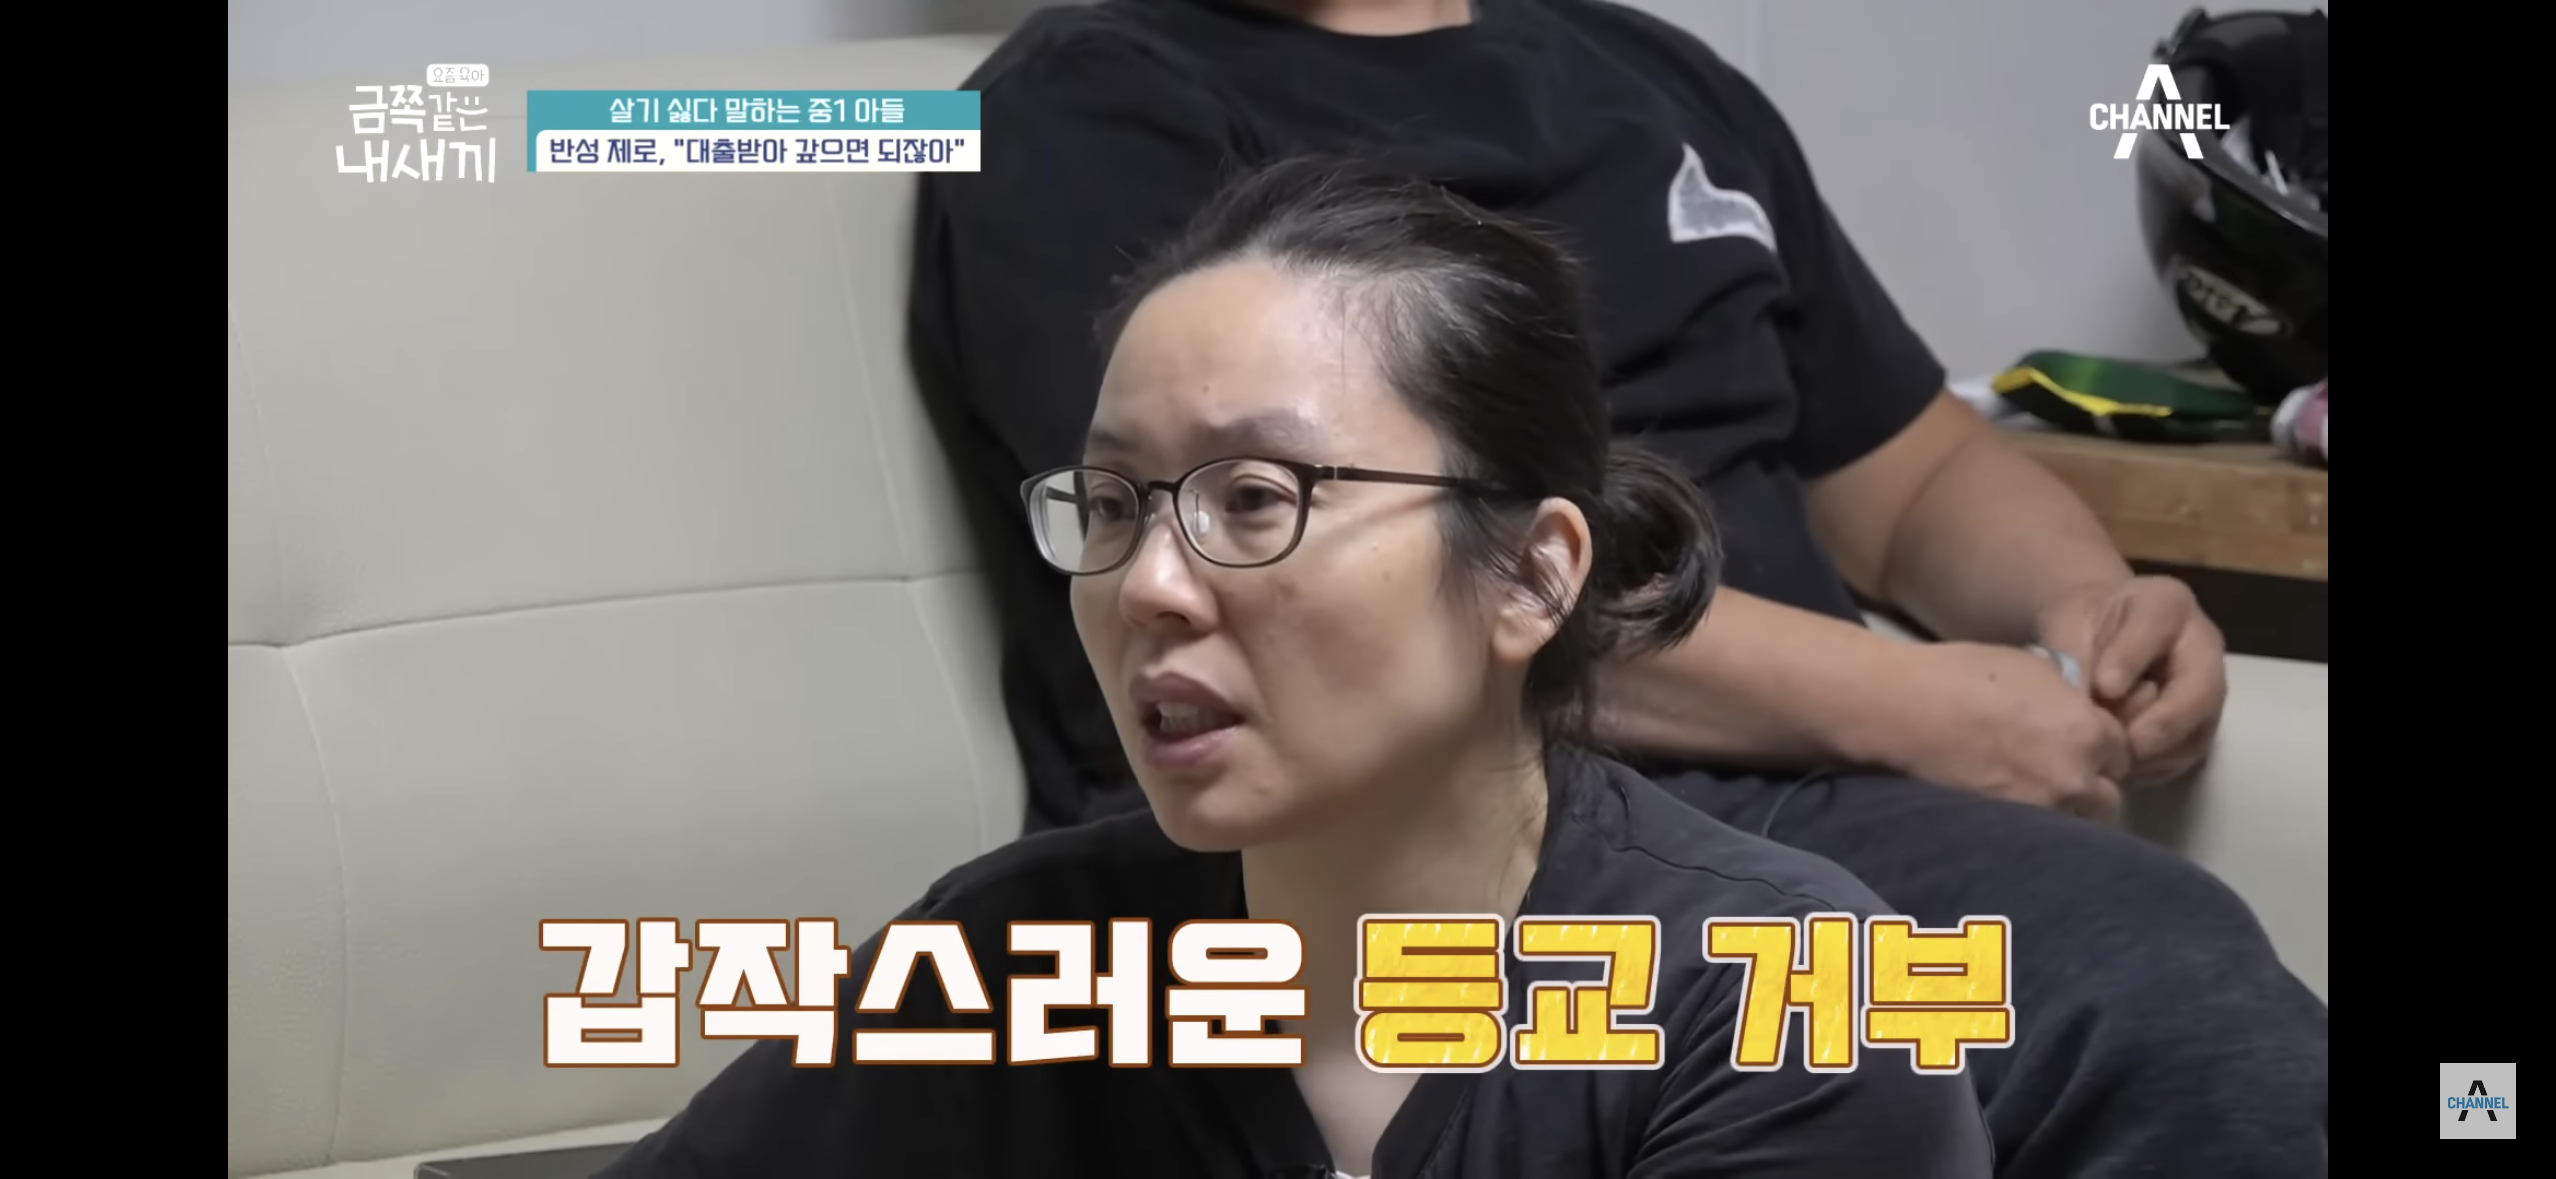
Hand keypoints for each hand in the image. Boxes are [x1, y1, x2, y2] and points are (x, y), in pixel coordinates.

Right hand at [1891, 641, 2131, 818]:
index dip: (2103, 746)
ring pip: (2073, 821)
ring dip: (2063, 808)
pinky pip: (2035, 833)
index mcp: (2087, 733)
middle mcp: (2073, 779)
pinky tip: (2009, 803)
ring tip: (2034, 792)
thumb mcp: (2033, 667)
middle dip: (2090, 784)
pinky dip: (2031, 823)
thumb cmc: (1963, 675)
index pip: (2123, 753)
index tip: (2082, 743)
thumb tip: (2078, 714)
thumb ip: (2070, 699)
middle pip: (2107, 797)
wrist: (1903, 709)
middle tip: (2060, 771)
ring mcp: (2039, 809)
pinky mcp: (2005, 829)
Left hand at [2035, 576, 2228, 785]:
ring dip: (2153, 753)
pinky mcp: (2197, 729)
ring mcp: (2206, 692)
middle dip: (2159, 723)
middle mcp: (2202, 649)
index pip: (2155, 629)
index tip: (2104, 686)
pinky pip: (2183, 758)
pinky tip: (2118, 767)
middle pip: (2200, 693)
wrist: (2097, 636)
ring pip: (2196, 733)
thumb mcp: (2070, 622)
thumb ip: (2078, 655)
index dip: (2131, 660)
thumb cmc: (2082, 624)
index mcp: (2168, 605)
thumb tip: (2091, 702)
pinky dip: (2150, 768)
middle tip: (2119, 743)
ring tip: (2112, 758)